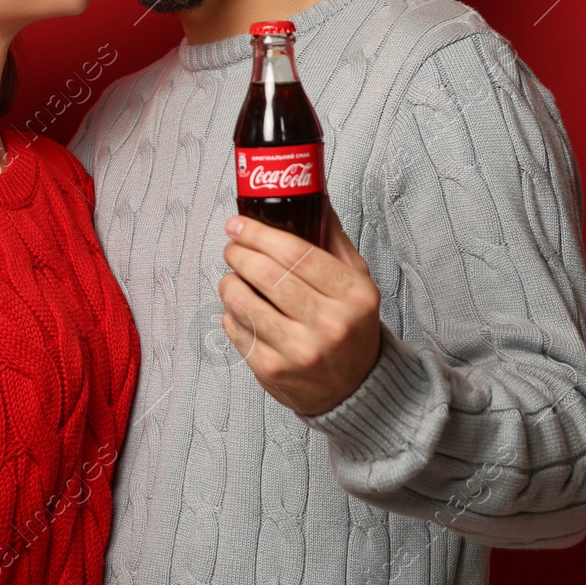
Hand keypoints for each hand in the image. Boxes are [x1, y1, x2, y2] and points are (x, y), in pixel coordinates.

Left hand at [218, 195, 381, 416]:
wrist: (355, 389)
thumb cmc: (351, 326)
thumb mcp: (357, 282)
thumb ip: (334, 240)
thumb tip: (314, 196)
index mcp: (354, 295)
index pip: (296, 252)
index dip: (259, 233)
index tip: (239, 224)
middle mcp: (329, 324)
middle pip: (266, 274)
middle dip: (238, 253)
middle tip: (232, 247)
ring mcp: (299, 350)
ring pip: (242, 300)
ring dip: (228, 281)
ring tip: (233, 277)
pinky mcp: (272, 370)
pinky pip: (234, 328)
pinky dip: (230, 312)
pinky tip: (241, 308)